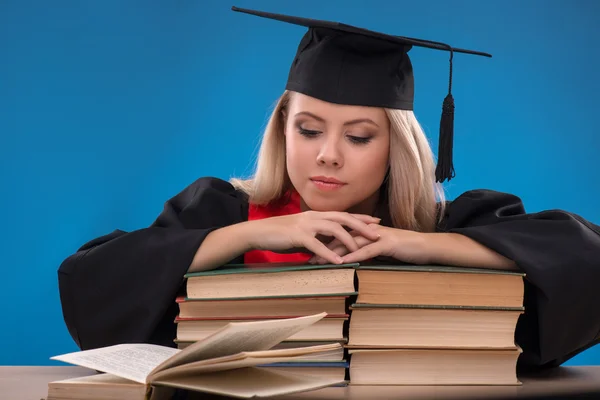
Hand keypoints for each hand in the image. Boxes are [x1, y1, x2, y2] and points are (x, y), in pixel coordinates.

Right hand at [247, 211, 380, 264]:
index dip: (361, 218)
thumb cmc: (280, 235)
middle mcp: (314, 216)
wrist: (259, 232)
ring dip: (349, 240)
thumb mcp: (302, 235)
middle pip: (344, 218)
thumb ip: (317, 238)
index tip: (376, 222)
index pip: (343, 214)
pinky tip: (339, 262)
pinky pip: (317, 244)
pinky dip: (329, 253)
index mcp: (316, 215)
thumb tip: (330, 248)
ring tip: (361, 250)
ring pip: (334, 229)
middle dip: (362, 226)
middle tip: (378, 234)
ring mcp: (306, 225)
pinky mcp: (298, 235)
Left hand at [309, 225, 429, 264]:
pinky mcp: (386, 244)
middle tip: (306, 258)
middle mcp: (367, 230)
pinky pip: (366, 250)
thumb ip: (364, 251)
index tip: (308, 251)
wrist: (424, 246)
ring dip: (333, 253)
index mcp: (364, 230)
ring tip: (318, 262)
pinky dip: (353, 256)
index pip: (339, 235)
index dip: (323, 243)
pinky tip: (342, 262)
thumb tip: (349, 259)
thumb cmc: (402, 249)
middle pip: (339, 238)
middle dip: (322, 248)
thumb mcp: (379, 250)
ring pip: (350, 243)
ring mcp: (376, 236)